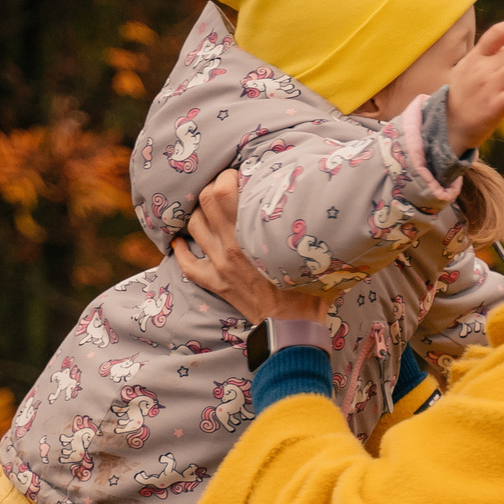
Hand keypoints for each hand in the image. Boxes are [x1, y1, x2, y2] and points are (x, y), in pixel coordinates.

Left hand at [172, 170, 330, 324]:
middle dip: (211, 189)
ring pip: (194, 227)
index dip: (227, 177)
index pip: (223, 191)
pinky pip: (188, 265)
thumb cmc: (309, 288)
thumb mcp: (313, 251)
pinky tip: (179, 241)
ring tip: (209, 209)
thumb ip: (312, 224)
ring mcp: (219, 265)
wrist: (292, 328)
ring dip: (198, 214)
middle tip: (224, 188)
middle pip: (205, 203)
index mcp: (251, 234)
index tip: (239, 175)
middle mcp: (230, 246)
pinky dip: (181, 250)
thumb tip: (324, 199)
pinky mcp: (216, 283)